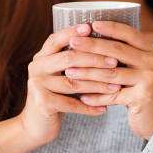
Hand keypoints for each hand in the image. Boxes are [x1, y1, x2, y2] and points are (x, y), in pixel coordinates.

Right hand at [18, 23, 120, 145]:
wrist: (36, 125)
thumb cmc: (55, 96)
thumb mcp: (59, 75)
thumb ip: (72, 61)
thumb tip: (102, 43)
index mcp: (41, 57)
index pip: (57, 39)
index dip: (72, 32)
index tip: (91, 27)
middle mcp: (36, 67)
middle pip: (68, 58)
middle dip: (95, 59)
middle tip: (115, 62)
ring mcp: (37, 85)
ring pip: (73, 82)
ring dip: (97, 84)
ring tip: (116, 86)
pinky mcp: (42, 103)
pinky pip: (71, 104)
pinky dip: (90, 107)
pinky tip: (105, 108)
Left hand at [64, 20, 152, 139]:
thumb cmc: (136, 89)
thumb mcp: (134, 67)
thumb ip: (120, 54)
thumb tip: (89, 36)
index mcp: (149, 51)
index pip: (129, 33)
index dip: (111, 28)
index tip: (92, 23)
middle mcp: (152, 62)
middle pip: (118, 51)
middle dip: (93, 46)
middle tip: (73, 43)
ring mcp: (149, 80)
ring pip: (112, 74)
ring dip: (88, 73)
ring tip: (69, 72)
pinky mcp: (142, 98)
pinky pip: (113, 96)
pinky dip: (96, 97)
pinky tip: (82, 97)